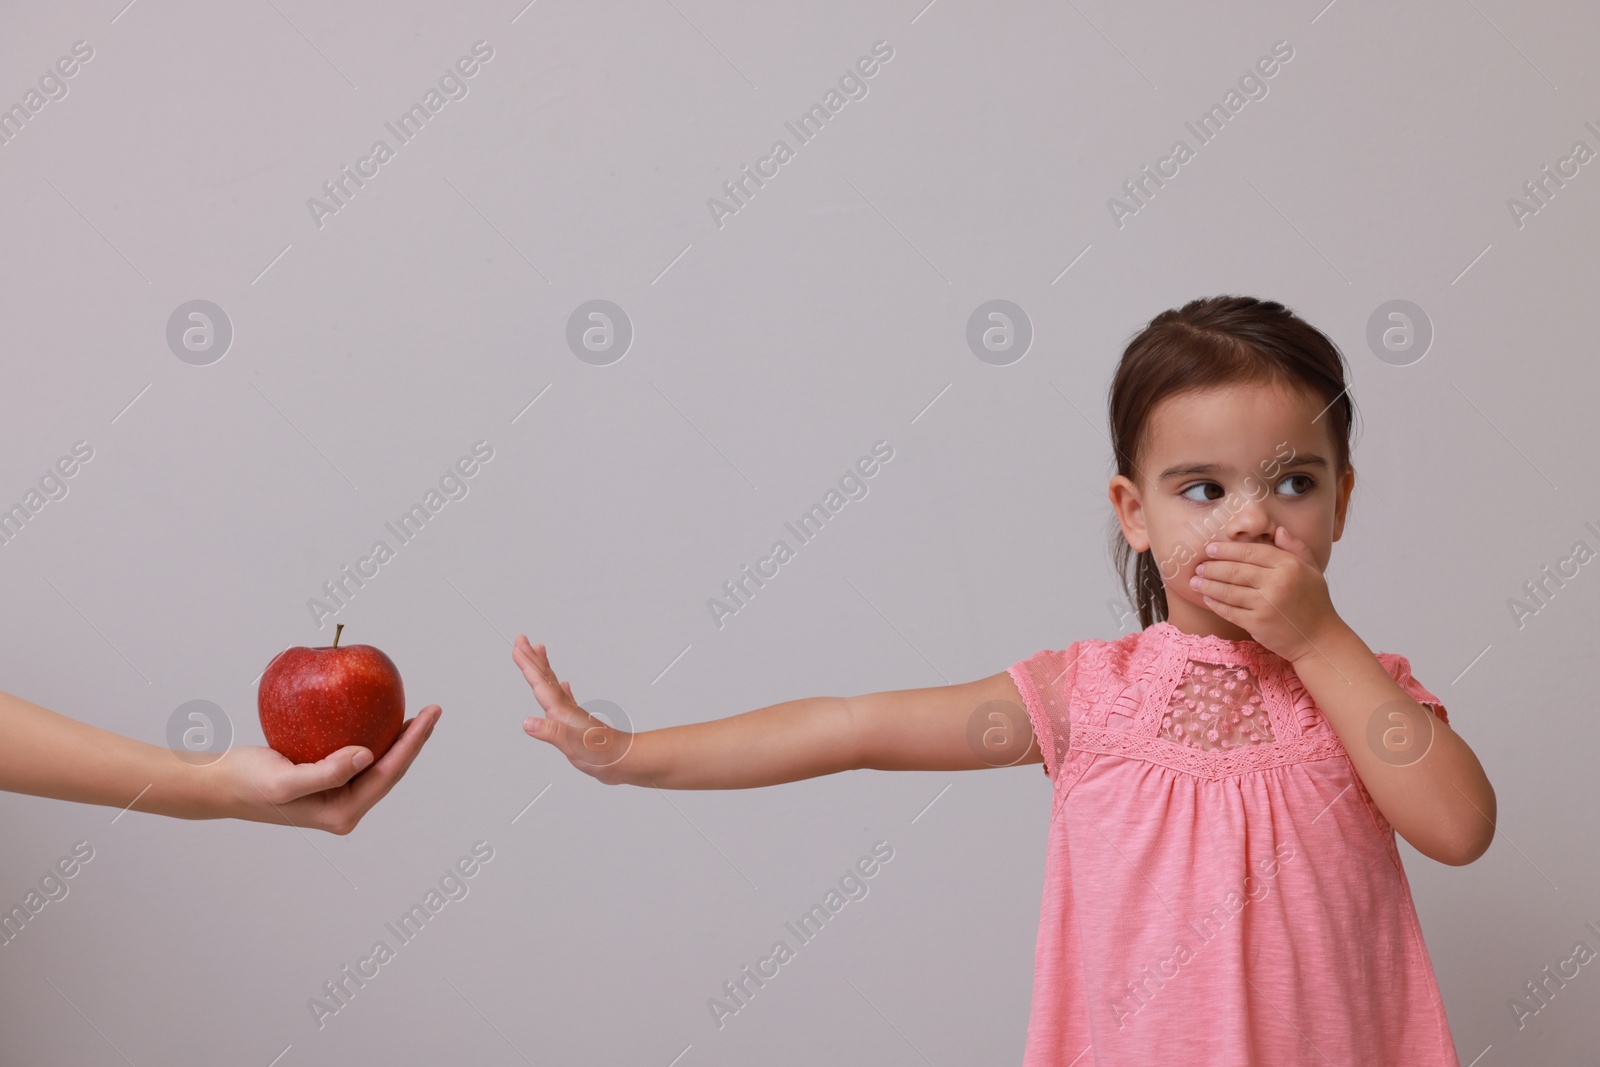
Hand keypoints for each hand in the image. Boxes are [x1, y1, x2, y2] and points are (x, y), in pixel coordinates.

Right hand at [211, 705, 439, 833]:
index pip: (387, 772)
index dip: (412, 743)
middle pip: (390, 770)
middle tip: (433, 710)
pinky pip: (359, 757)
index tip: (429, 714)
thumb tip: (367, 756)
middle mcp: (345, 806)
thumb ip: (326, 773)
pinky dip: (374, 737)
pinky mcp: (328, 780)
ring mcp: (337, 795)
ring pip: (378, 764)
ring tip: (418, 715)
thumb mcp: (285, 780)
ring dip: (399, 740)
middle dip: (414, 741)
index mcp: (342, 812)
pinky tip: (379, 718)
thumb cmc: (247, 783)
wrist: (220, 784)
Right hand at [513, 635, 632, 784]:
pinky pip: (565, 699)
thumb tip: (528, 722)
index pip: (540, 683)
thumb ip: (550, 732)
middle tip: (522, 640)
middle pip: (545, 678)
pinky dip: (561, 690)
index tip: (517, 648)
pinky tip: (564, 686)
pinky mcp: (578, 722)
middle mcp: (566, 708)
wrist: (624, 759)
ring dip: (544, 668)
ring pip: (553, 685)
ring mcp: (572, 713)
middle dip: (532, 658)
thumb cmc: (602, 753)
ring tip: (539, 653)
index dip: (527, 666)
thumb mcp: (572, 744)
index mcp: (562, 711)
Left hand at [1189, 526, 1345, 663]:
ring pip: (1228, 590)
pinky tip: (1206, 598)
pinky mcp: (1257, 624)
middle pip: (1236, 570)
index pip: (1252, 552)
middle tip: (1198, 566)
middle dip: (1212, 567)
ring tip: (1195, 581)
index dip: (1228, 549)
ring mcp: (1266, 604)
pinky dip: (1215, 603)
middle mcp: (1278, 583)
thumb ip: (1295, 548)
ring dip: (1207, 585)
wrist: (1319, 640)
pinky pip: (1229, 610)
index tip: (1211, 549)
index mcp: (1290, 566)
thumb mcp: (1312, 570)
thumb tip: (1278, 530)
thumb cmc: (1314, 603)